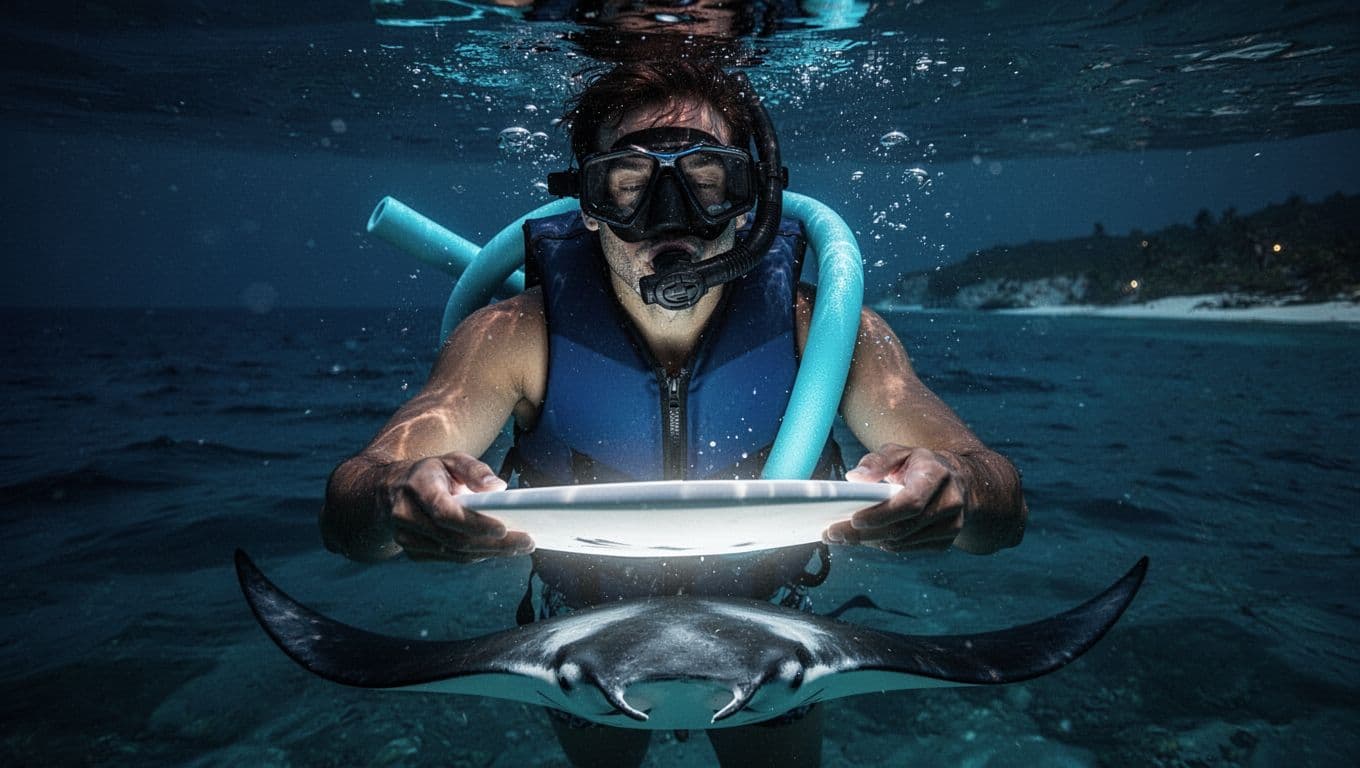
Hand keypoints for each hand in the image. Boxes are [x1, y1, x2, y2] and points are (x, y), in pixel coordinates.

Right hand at [384, 452, 532, 562]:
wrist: (391, 491)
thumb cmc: (431, 473)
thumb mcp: (452, 459)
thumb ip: (475, 470)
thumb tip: (499, 487)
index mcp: (417, 487)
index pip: (444, 512)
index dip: (474, 523)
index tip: (503, 527)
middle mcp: (406, 515)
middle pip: (454, 539)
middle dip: (493, 543)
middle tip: (526, 542)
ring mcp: (407, 538)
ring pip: (454, 553)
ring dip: (490, 552)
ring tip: (520, 547)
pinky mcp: (414, 553)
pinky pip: (451, 559)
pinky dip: (477, 555)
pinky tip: (498, 549)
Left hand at [824, 444, 970, 551]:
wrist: (957, 480)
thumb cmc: (919, 465)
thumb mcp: (899, 452)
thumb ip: (877, 461)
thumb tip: (854, 478)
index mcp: (938, 475)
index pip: (911, 503)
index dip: (882, 515)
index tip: (853, 519)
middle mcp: (950, 502)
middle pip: (903, 528)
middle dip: (864, 534)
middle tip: (833, 534)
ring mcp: (951, 525)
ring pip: (902, 542)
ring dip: (869, 542)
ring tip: (842, 537)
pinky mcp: (945, 541)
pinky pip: (907, 548)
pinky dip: (883, 544)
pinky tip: (865, 538)